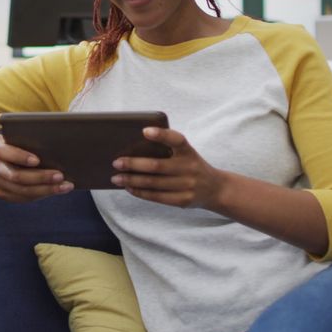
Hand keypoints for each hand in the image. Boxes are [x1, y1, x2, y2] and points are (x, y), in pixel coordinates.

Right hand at [0, 139, 73, 202]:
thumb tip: (60, 149)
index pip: (8, 153)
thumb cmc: (20, 145)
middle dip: (40, 177)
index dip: (21, 157)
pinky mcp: (3, 193)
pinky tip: (56, 190)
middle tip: (60, 176)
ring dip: (46, 190)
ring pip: (22, 191)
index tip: (37, 160)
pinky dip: (42, 194)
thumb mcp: (24, 139)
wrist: (4, 156)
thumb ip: (34, 143)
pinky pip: (24, 198)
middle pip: (17, 176)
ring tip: (65, 186)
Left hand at [110, 127, 225, 208]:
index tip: (144, 131)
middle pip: (157, 166)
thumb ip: (167, 151)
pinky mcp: (183, 201)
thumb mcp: (186, 154)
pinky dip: (140, 192)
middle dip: (133, 164)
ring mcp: (187, 186)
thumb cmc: (191, 166)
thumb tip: (132, 152)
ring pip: (153, 183)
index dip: (161, 135)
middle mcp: (190, 168)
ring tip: (116, 178)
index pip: (176, 139)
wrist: (215, 189)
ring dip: (132, 180)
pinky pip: (157, 197)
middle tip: (116, 162)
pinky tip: (129, 187)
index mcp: (189, 151)